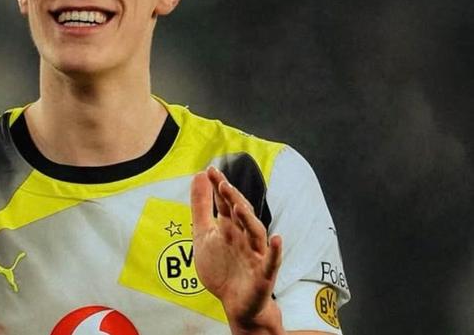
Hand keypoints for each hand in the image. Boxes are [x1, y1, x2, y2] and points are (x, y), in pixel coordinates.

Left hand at [191, 167, 282, 333]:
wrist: (236, 305)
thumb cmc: (223, 268)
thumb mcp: (204, 235)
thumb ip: (201, 206)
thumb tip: (198, 175)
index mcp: (230, 226)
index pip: (226, 202)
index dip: (219, 187)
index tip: (210, 170)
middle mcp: (244, 236)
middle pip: (242, 214)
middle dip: (233, 199)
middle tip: (222, 184)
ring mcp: (256, 254)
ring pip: (256, 233)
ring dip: (248, 219)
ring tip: (239, 206)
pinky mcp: (264, 275)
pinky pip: (272, 262)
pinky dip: (276, 251)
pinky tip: (277, 239)